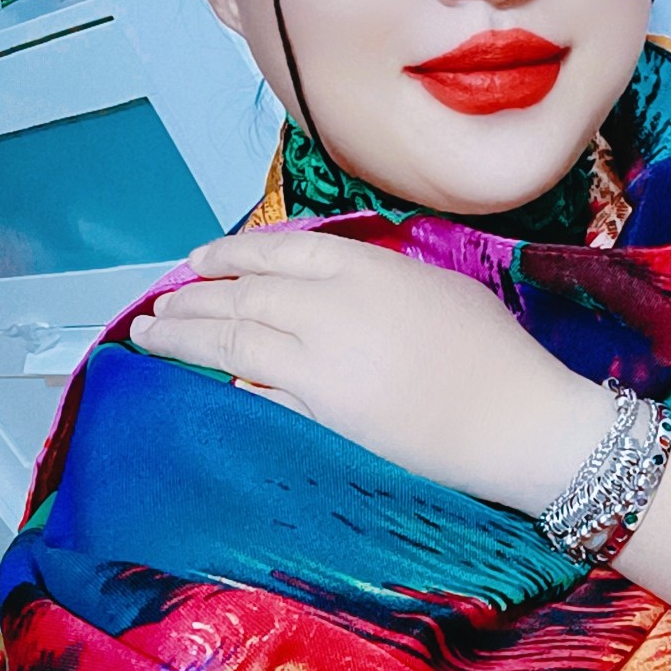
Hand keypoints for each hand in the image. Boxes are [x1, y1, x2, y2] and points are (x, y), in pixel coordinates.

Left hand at [128, 230, 613, 515]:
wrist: (521, 420)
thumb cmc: (498, 354)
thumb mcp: (440, 290)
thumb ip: (376, 283)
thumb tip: (323, 296)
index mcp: (368, 267)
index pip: (279, 249)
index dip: (230, 254)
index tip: (198, 262)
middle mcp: (334, 307)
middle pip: (243, 294)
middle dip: (191, 299)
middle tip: (156, 306)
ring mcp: (323, 362)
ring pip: (234, 341)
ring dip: (185, 338)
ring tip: (149, 335)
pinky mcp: (323, 415)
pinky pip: (261, 393)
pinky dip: (230, 384)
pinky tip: (207, 381)